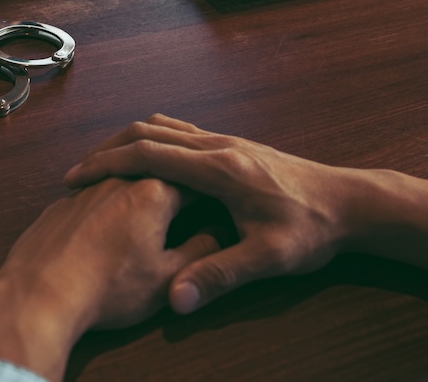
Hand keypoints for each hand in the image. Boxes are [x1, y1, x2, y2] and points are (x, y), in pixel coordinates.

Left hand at [0, 178, 217, 381]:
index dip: (211, 188)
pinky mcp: (61, 203)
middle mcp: (119, 180)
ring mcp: (87, 188)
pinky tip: (109, 219)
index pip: (193, 178)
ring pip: (121, 174)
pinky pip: (92, 191)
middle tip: (190, 191)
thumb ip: (198, 253)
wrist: (40, 293)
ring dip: (138, 183)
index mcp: (153, 193)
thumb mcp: (165, 279)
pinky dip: (107, 200)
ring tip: (153, 199)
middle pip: (156, 167)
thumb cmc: (107, 289)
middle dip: (175, 178)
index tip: (220, 196)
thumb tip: (215, 236)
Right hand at [63, 114, 352, 314]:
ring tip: (102, 166)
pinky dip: (152, 140)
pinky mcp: (234, 145)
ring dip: (129, 141)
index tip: (76, 177)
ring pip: (164, 127)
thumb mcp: (268, 258)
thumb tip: (178, 300)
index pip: (149, 154)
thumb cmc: (312, 229)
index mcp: (219, 168)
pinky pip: (181, 132)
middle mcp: (219, 146)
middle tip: (77, 172)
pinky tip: (147, 162)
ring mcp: (227, 141)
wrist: (351, 202)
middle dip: (107, 150)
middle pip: (148, 132)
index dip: (106, 164)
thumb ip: (220, 275)